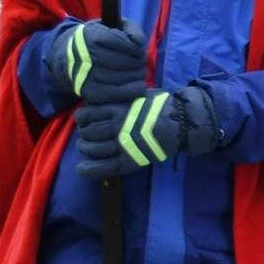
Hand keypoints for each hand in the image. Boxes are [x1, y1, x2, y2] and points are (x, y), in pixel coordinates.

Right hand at [65, 20, 146, 105]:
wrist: (68, 57)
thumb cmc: (99, 39)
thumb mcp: (113, 26)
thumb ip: (132, 30)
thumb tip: (139, 43)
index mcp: (93, 36)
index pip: (124, 43)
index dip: (136, 48)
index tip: (137, 50)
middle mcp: (88, 56)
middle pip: (128, 62)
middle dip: (139, 62)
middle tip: (138, 63)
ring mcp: (87, 75)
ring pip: (125, 78)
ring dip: (137, 76)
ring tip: (137, 73)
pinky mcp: (89, 91)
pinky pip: (116, 94)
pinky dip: (131, 91)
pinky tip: (137, 87)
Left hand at [77, 85, 218, 178]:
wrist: (182, 123)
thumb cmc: (162, 106)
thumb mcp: (139, 94)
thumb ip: (121, 99)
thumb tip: (104, 100)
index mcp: (118, 108)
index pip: (86, 115)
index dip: (82, 118)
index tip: (85, 119)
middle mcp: (116, 126)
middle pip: (87, 132)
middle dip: (84, 134)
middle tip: (88, 135)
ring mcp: (121, 145)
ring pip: (91, 149)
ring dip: (85, 149)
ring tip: (88, 148)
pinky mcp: (127, 161)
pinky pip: (100, 168)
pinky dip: (87, 169)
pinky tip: (82, 168)